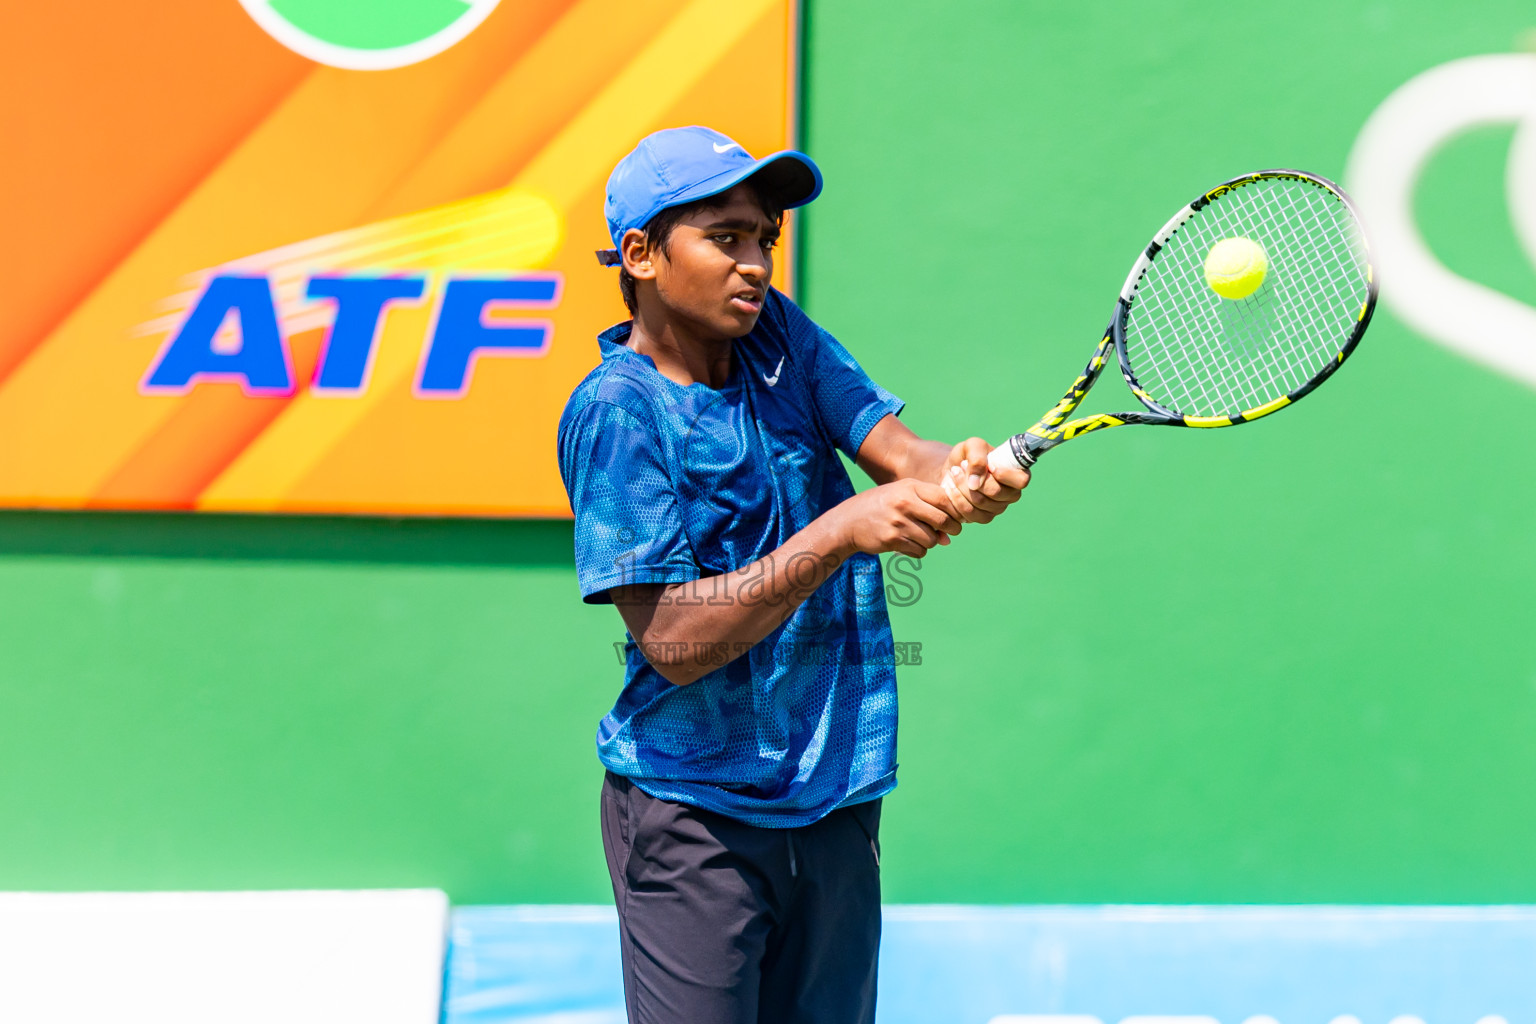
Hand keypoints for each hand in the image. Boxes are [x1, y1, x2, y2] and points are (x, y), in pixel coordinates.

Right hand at [832, 479, 961, 557]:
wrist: (849, 521)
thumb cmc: (881, 506)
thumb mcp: (901, 495)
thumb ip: (927, 509)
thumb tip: (948, 538)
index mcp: (909, 487)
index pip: (944, 499)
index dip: (955, 511)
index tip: (955, 518)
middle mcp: (905, 503)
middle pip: (942, 520)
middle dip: (950, 530)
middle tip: (948, 533)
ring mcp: (898, 522)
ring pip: (932, 540)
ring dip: (930, 542)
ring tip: (919, 537)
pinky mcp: (892, 540)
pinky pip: (919, 551)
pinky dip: (918, 551)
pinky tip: (908, 544)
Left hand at [938, 437, 1029, 523]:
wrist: (953, 470)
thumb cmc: (968, 456)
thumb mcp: (972, 446)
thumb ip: (977, 457)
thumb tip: (975, 483)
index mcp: (1016, 474)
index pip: (1021, 480)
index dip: (1004, 474)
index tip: (989, 465)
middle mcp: (1011, 494)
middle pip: (996, 492)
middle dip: (974, 478)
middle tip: (960, 465)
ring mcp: (998, 508)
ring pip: (980, 503)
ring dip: (962, 486)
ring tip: (954, 472)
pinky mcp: (982, 517)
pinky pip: (969, 513)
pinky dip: (956, 498)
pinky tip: (951, 487)